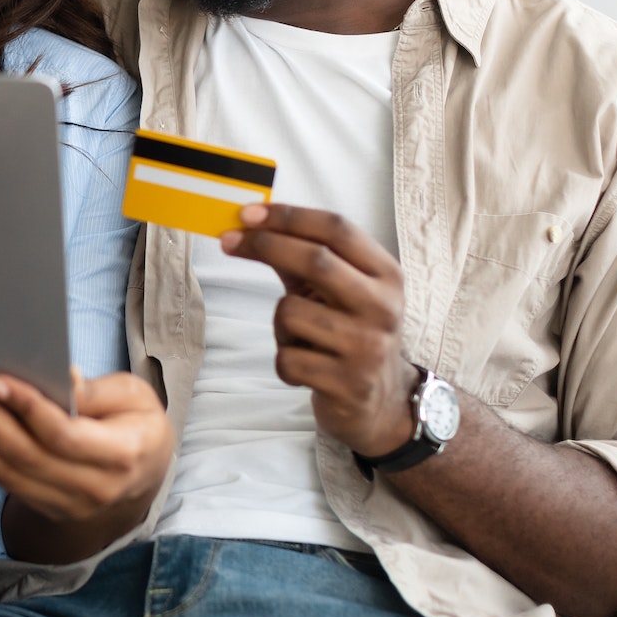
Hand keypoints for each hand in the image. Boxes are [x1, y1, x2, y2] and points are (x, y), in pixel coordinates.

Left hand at [0, 370, 172, 526]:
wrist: (142, 479)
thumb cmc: (138, 425)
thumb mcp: (135, 399)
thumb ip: (97, 393)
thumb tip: (62, 378)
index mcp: (122, 455)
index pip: (65, 435)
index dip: (29, 408)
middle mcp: (92, 488)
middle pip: (28, 455)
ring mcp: (66, 504)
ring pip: (8, 474)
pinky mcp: (44, 506)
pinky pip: (2, 483)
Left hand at [221, 202, 419, 456]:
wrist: (384, 403)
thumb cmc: (349, 334)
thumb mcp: (338, 292)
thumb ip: (302, 259)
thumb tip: (247, 225)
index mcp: (386, 275)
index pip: (337, 229)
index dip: (289, 216)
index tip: (248, 213)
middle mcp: (383, 307)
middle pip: (316, 260)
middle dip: (267, 245)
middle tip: (230, 241)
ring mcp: (369, 347)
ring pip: (291, 313)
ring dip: (280, 325)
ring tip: (302, 340)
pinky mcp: (349, 384)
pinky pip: (287, 359)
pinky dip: (285, 362)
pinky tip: (307, 370)